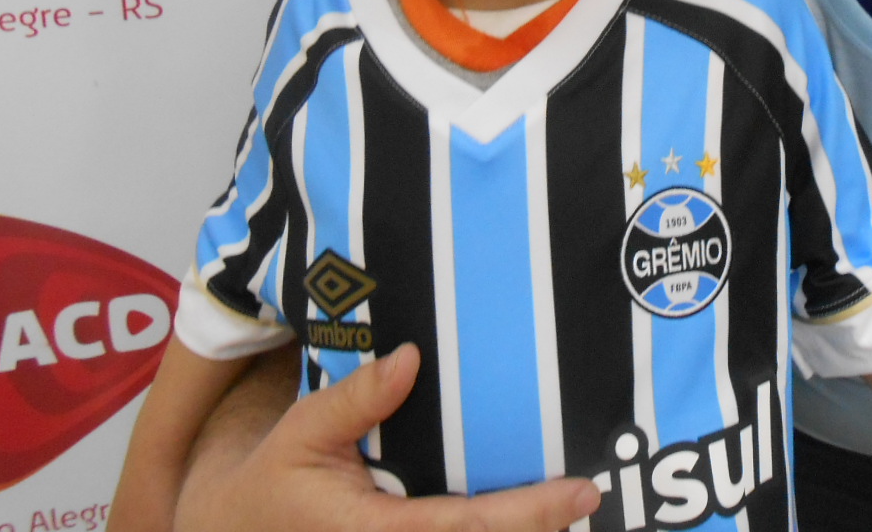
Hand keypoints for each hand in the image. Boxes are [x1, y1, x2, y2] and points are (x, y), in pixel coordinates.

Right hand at [174, 344, 600, 531]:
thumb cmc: (275, 481)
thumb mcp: (303, 431)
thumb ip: (357, 399)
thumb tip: (411, 356)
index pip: (467, 529)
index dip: (529, 515)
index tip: (581, 492)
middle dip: (543, 531)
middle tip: (596, 495)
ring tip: (579, 507)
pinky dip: (504, 531)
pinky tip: (541, 518)